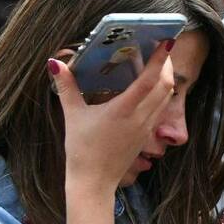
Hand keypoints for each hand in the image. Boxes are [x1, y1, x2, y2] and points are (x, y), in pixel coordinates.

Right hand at [47, 41, 174, 195]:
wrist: (94, 182)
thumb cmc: (82, 149)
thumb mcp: (72, 116)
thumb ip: (67, 87)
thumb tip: (55, 64)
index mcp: (125, 110)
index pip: (150, 80)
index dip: (161, 59)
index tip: (168, 42)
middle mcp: (141, 117)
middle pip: (166, 86)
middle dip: (167, 65)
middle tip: (162, 48)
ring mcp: (147, 127)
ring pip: (166, 97)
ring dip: (166, 78)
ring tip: (158, 63)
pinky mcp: (147, 134)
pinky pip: (160, 109)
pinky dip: (161, 93)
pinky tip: (150, 87)